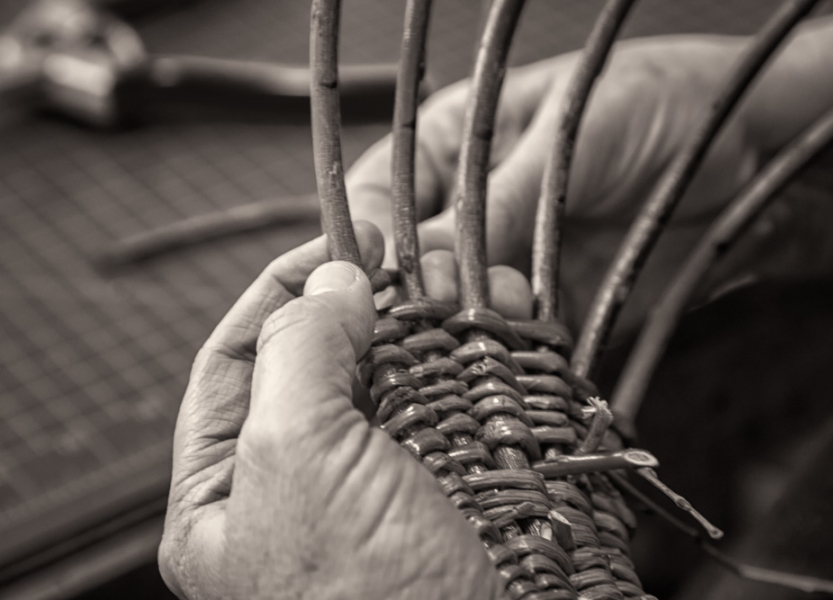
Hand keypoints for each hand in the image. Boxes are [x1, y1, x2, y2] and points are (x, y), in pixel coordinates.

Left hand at [159, 222, 530, 599]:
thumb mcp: (298, 460)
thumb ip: (300, 352)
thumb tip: (332, 285)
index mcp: (227, 498)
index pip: (236, 362)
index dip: (282, 290)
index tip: (337, 244)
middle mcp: (305, 488)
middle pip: (325, 359)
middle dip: (370, 300)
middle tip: (413, 259)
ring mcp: (387, 484)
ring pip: (400, 369)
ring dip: (434, 316)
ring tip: (465, 283)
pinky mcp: (457, 481)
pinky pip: (461, 395)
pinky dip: (482, 349)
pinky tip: (500, 319)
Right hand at [348, 28, 832, 337]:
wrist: (752, 145)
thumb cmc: (659, 102)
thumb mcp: (566, 135)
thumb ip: (494, 201)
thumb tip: (421, 258)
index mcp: (459, 141)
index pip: (383, 194)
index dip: (370, 237)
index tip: (375, 272)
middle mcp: (474, 205)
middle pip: (413, 262)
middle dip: (417, 291)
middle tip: (432, 310)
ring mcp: (512, 256)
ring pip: (459, 306)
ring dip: (466, 325)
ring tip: (492, 320)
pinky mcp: (554, 300)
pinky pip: (515, 334)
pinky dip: (511, 350)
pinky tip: (513, 353)